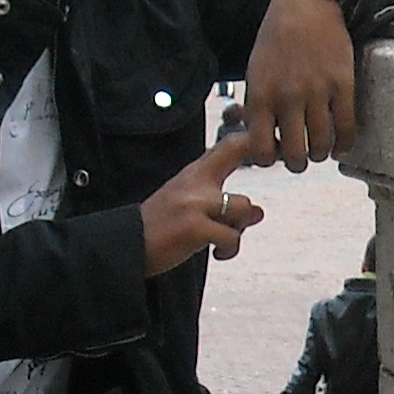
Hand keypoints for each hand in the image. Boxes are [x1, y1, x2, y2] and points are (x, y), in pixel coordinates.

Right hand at [142, 135, 263, 275]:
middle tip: (254, 199)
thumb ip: (225, 207)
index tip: (269, 150)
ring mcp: (195, 203)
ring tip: (223, 243)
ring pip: (244, 205)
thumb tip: (259, 212)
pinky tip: (217, 254)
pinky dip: (229, 249)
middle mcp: (195, 181)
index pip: (229, 142)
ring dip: (240, 227)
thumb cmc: (160, 229)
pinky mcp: (194, 227)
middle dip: (259, 157)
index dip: (254, 138)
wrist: (125, 248)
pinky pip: (232, 236)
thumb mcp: (189, 208)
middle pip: (238, 149)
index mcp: (194, 172)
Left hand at [240, 0, 355, 171]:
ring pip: (322, 145)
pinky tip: (340, 146)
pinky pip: (347, 127)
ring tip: (319, 150)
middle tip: (300, 158)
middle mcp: (289, 97)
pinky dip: (344, 144)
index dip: (268, 160)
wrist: (306, 6)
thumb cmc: (276, 40)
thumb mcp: (254, 72)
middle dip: (297, 163)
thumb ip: (255, 107)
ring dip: (320, 154)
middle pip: (295, 154)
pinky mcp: (343, 85)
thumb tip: (257, 140)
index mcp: (262, 95)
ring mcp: (318, 92)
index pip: (261, 150)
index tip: (274, 154)